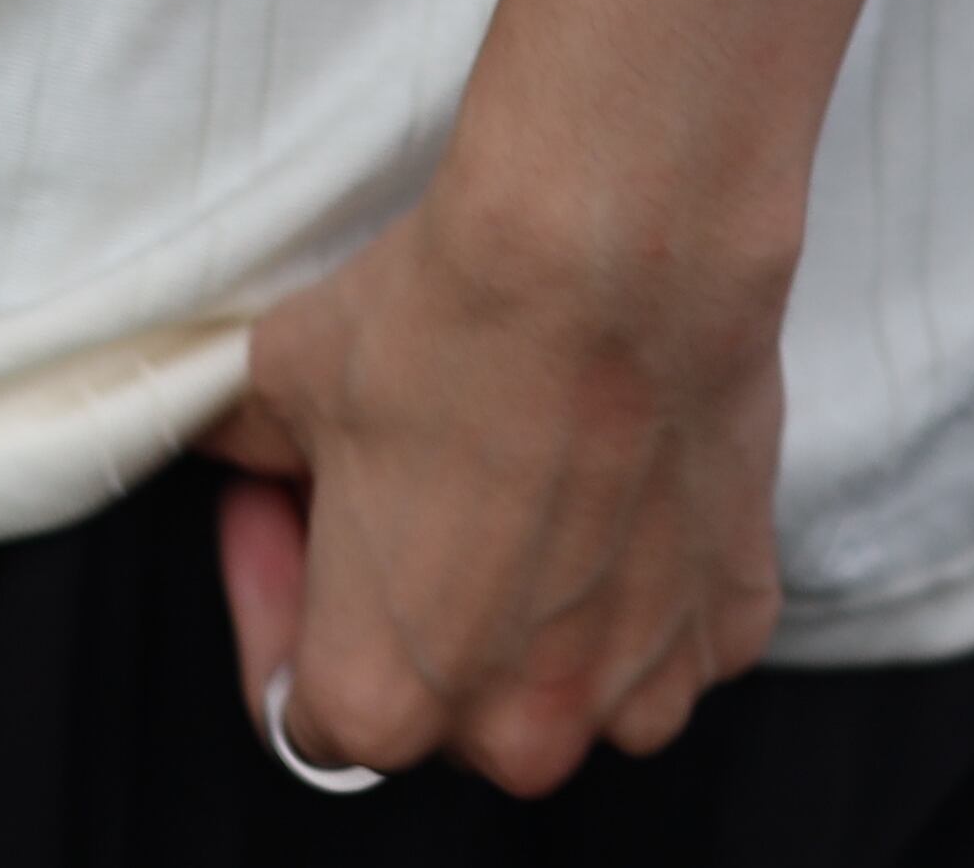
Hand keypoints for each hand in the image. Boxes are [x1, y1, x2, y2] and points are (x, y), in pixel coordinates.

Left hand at [200, 147, 790, 794]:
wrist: (610, 243)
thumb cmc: (454, 319)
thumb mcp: (283, 376)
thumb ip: (250, 448)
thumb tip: (241, 444)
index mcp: (381, 696)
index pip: (302, 699)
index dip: (281, 586)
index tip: (292, 504)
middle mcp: (514, 729)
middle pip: (442, 698)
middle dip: (413, 598)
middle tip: (405, 480)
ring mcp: (637, 684)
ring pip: (564, 675)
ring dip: (535, 603)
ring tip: (519, 472)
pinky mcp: (732, 619)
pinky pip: (671, 625)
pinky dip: (646, 569)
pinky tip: (616, 468)